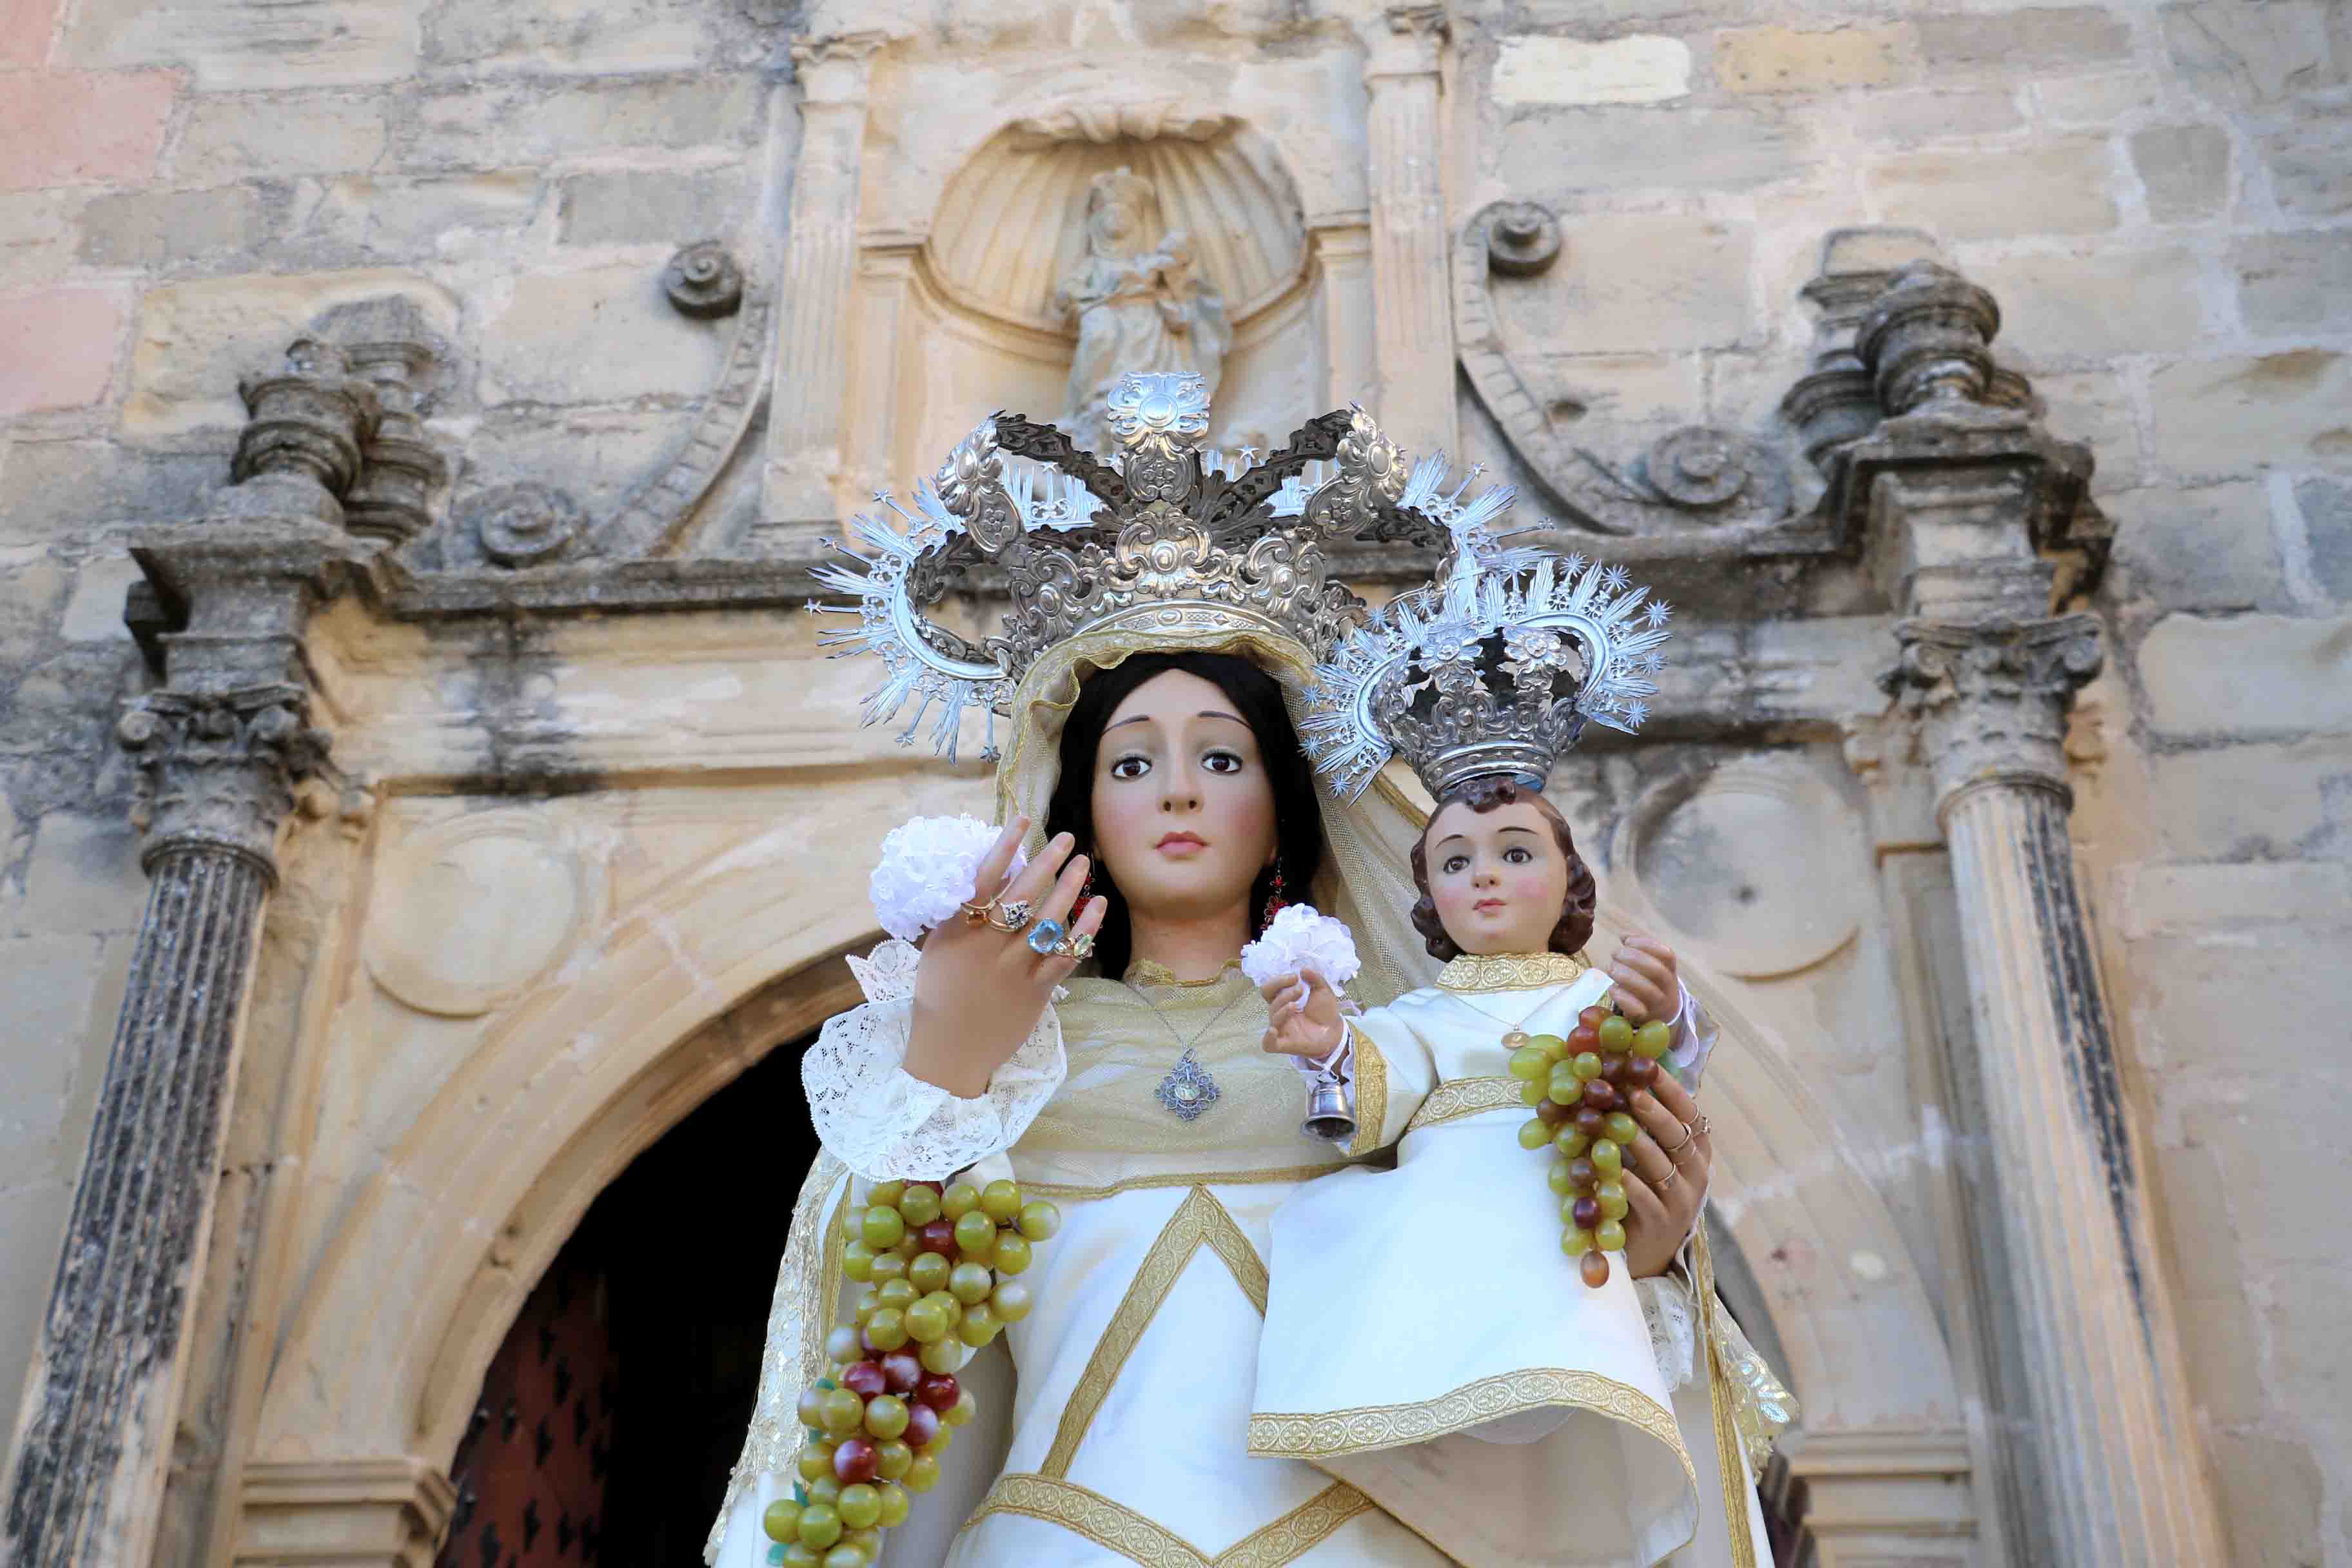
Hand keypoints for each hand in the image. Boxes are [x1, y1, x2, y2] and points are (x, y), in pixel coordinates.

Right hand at [904, 816, 1105, 1097]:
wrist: (950, 1050)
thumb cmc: (939, 994)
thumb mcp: (941, 948)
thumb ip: (963, 915)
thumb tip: (992, 876)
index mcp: (961, 932)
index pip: (986, 879)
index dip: (1006, 847)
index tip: (1024, 820)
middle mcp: (990, 947)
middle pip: (1025, 895)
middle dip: (1049, 861)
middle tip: (1067, 838)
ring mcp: (1016, 969)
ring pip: (1050, 920)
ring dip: (1070, 888)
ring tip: (1084, 863)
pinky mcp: (1037, 991)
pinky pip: (1066, 955)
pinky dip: (1085, 929)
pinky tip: (1097, 906)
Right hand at [1259, 969, 1344, 1059]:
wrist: (1335, 1031)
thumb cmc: (1325, 1010)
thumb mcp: (1323, 990)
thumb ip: (1315, 978)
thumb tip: (1303, 969)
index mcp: (1283, 1000)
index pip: (1269, 989)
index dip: (1278, 981)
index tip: (1295, 977)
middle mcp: (1279, 1014)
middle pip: (1272, 1003)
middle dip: (1285, 994)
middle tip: (1300, 990)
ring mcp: (1282, 1030)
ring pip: (1273, 1019)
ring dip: (1283, 1009)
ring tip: (1296, 1005)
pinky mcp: (1285, 1045)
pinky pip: (1268, 1044)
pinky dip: (1268, 1037)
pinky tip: (1273, 1030)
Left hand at [1607, 933, 1680, 1024]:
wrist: (1660, 1014)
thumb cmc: (1651, 983)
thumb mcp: (1651, 965)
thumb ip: (1639, 949)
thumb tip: (1624, 935)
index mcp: (1671, 969)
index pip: (1667, 955)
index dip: (1646, 944)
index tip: (1627, 941)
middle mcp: (1668, 987)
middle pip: (1657, 971)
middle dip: (1634, 959)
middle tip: (1615, 953)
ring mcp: (1658, 1003)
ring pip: (1647, 990)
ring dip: (1625, 976)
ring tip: (1611, 968)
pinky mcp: (1645, 1017)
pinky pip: (1636, 1008)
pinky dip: (1621, 996)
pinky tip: (1612, 988)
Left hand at [1618, 1069, 1711, 1279]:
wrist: (1651, 1252)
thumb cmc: (1649, 1193)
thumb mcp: (1657, 1159)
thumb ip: (1649, 1127)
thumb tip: (1625, 1076)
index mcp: (1699, 1154)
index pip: (1692, 1116)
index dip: (1672, 1091)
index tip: (1649, 1068)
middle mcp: (1697, 1175)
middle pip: (1679, 1138)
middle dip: (1655, 1114)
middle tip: (1632, 1092)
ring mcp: (1682, 1201)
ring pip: (1661, 1165)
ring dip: (1636, 1142)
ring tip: (1612, 1121)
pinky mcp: (1661, 1223)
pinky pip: (1644, 1197)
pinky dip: (1627, 1180)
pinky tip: (1610, 1166)